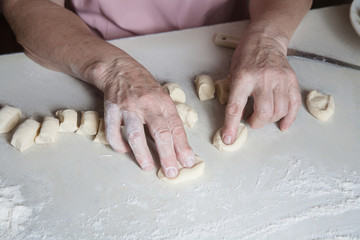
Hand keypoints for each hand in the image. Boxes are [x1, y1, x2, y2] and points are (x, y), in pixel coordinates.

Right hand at [101, 56, 194, 177]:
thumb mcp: (162, 99)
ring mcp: (129, 107)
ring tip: (148, 167)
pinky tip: (125, 150)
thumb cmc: (144, 87)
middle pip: (160, 133)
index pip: (176, 127)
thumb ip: (169, 119)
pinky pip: (113, 131)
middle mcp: (148, 105)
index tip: (188, 161)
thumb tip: (179, 146)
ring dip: (142, 154)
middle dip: (167, 155)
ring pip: (136, 135)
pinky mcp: (112, 108)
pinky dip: (119, 144)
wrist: (119, 69)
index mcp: (164, 103)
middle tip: (171, 172)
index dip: (183, 146)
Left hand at [221, 28, 300, 143]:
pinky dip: (288, 118)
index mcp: (243, 77)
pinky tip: (282, 124)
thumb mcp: (232, 72)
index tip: (228, 138)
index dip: (231, 125)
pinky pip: (294, 105)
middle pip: (264, 112)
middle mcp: (263, 78)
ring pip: (280, 111)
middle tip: (251, 120)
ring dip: (270, 120)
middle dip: (256, 123)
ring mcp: (280, 79)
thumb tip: (232, 118)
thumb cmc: (246, 56)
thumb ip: (233, 93)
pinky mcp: (292, 80)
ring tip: (263, 116)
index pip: (236, 106)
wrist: (266, 39)